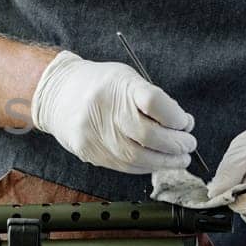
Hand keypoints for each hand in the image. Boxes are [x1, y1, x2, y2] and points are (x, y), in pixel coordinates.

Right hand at [30, 50, 197, 173]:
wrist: (57, 95)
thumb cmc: (100, 85)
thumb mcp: (127, 79)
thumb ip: (155, 101)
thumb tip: (183, 126)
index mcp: (118, 85)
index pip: (154, 102)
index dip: (176, 116)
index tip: (184, 122)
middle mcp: (105, 110)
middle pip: (149, 134)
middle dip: (176, 144)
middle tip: (189, 145)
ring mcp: (95, 134)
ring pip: (138, 157)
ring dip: (166, 162)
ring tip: (180, 159)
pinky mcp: (90, 152)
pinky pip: (125, 166)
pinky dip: (146, 166)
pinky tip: (157, 162)